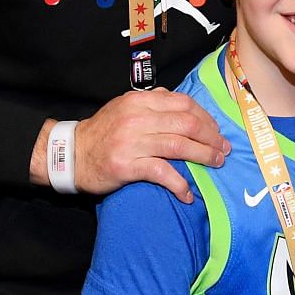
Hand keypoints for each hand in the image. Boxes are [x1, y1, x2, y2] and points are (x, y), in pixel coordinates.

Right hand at [44, 92, 231, 200]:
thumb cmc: (103, 132)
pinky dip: (179, 184)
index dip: (206, 118)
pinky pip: (162, 173)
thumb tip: (185, 108)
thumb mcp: (125, 107)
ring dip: (203, 156)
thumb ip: (153, 104)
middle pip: (187, 124)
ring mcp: (132, 142)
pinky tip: (188, 193)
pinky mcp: (127, 166)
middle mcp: (137, 118)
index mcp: (140, 101)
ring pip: (179, 146)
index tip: (217, 131)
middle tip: (223, 150)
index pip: (184, 104)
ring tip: (216, 164)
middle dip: (211, 137)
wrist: (71, 154)